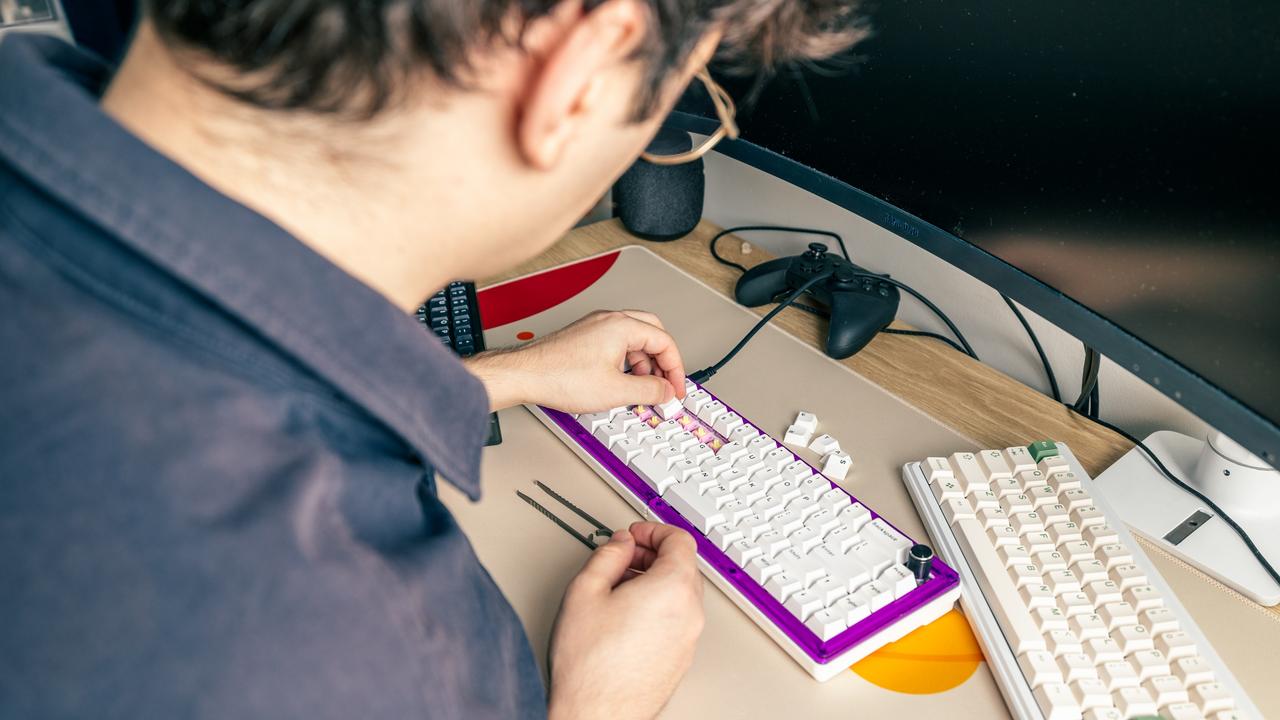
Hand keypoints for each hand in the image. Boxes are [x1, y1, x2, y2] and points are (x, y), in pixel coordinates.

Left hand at [464, 310, 685, 412]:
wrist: (525, 374)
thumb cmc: (560, 376)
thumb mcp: (616, 391)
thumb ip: (649, 390)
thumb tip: (666, 391)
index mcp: (622, 326)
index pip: (664, 342)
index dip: (676, 369)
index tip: (675, 388)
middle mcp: (609, 320)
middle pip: (652, 334)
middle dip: (662, 361)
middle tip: (665, 383)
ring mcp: (595, 327)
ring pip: (633, 339)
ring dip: (643, 363)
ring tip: (642, 388)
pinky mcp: (583, 337)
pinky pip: (615, 344)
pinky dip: (625, 361)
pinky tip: (620, 381)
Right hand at [547, 522, 704, 719]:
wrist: (596, 714)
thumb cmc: (589, 665)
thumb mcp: (585, 590)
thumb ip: (607, 555)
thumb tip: (620, 543)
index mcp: (672, 588)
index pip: (680, 540)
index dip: (654, 529)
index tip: (635, 534)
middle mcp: (689, 613)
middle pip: (684, 565)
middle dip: (653, 555)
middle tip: (624, 557)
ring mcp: (689, 639)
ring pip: (681, 593)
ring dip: (656, 581)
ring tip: (619, 588)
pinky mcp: (682, 659)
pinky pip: (678, 619)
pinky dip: (659, 607)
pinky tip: (626, 615)